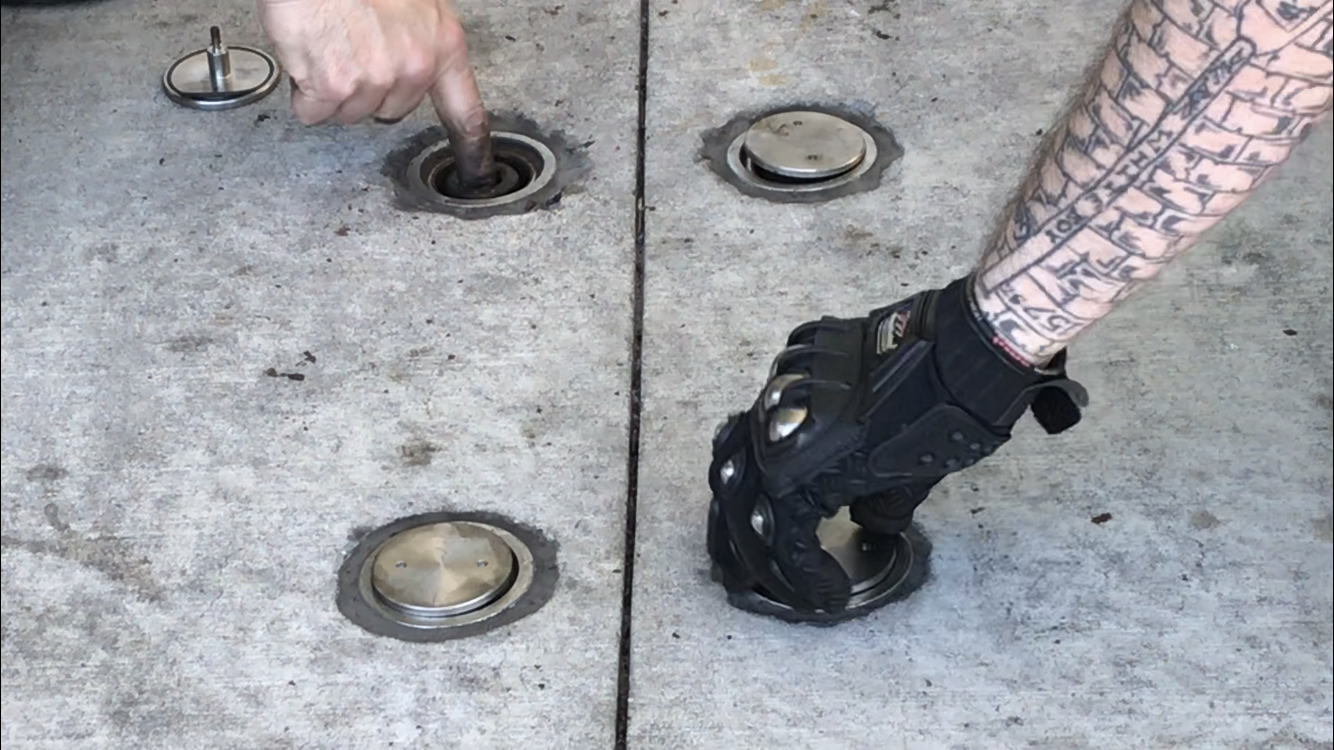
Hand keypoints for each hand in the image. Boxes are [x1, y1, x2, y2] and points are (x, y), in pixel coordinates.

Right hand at [256, 0, 486, 134]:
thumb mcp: (415, 2)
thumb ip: (420, 40)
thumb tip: (410, 63)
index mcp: (442, 46)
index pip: (466, 111)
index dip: (471, 147)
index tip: (475, 170)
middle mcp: (415, 67)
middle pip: (389, 112)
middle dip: (367, 90)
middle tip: (350, 49)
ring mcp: (375, 80)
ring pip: (349, 113)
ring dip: (331, 89)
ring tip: (328, 44)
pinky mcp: (335, 87)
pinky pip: (314, 111)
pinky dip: (303, 91)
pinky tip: (308, 54)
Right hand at [706, 276, 1088, 621]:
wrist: (961, 349)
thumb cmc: (943, 418)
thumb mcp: (909, 483)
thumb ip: (877, 507)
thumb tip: (865, 518)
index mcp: (804, 474)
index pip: (782, 539)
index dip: (798, 577)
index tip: (823, 593)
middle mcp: (781, 433)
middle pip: (740, 501)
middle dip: (743, 548)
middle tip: (750, 575)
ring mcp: (784, 390)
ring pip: (736, 448)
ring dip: (736, 490)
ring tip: (739, 518)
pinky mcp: (800, 356)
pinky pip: (766, 403)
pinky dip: (760, 436)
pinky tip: (767, 453)